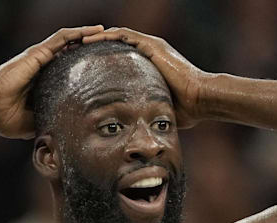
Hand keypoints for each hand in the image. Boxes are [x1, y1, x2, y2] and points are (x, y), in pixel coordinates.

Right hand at [0, 25, 104, 138]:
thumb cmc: (5, 117)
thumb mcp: (34, 123)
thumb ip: (50, 122)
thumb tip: (67, 134)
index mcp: (43, 82)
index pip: (68, 71)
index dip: (84, 69)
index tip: (103, 72)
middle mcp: (43, 66)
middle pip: (71, 52)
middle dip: (91, 49)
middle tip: (111, 48)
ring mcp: (41, 57)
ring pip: (70, 41)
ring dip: (89, 36)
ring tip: (109, 34)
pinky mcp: (38, 52)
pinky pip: (63, 37)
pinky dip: (79, 32)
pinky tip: (96, 30)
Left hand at [82, 27, 210, 127]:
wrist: (200, 99)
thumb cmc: (185, 109)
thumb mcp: (156, 109)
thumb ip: (144, 112)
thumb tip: (132, 131)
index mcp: (150, 65)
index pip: (121, 57)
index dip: (102, 59)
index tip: (84, 66)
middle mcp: (150, 51)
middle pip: (117, 43)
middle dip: (96, 46)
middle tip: (75, 52)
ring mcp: (151, 46)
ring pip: (117, 35)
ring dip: (97, 38)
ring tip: (77, 42)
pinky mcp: (152, 46)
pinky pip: (124, 35)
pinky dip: (106, 36)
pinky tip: (90, 40)